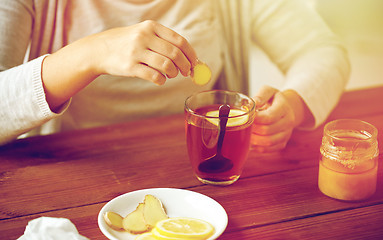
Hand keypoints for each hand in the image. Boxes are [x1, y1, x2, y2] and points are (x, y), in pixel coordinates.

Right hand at [42, 20, 196, 110]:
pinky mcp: (130, 67)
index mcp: (151, 27)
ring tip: (170, 74)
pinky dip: (161, 80)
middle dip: (185, 66)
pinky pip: (154, 77)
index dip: (190, 54)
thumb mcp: (143, 34)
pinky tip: (160, 80)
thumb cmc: (127, 43)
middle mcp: (144, 37)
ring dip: (173, 73)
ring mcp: (136, 52)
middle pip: (175, 54)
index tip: (194, 62)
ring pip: (166, 66)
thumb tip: (189, 57)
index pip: (179, 41)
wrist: (99, 50)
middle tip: (186, 72)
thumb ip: (164, 42)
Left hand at [251, 86, 306, 151]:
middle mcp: (288, 122)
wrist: (286, 109)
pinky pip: (268, 149)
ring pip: (267, 142)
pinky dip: (257, 146)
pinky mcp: (282, 143)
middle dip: (252, 128)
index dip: (255, 118)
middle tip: (244, 124)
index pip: (269, 117)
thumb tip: (252, 103)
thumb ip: (261, 95)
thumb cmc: (274, 99)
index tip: (246, 116)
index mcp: (284, 108)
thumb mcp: (268, 91)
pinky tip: (252, 139)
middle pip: (267, 130)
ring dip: (253, 138)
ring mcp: (286, 134)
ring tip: (246, 132)